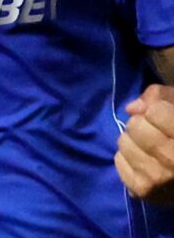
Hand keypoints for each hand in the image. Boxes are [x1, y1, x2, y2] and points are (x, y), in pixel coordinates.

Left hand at [116, 84, 173, 203]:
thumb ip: (162, 97)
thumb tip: (131, 108)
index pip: (155, 111)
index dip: (159, 111)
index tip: (168, 120)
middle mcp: (172, 161)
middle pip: (135, 125)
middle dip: (144, 125)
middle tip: (159, 135)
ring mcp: (156, 178)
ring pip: (123, 142)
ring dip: (134, 141)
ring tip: (153, 150)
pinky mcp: (141, 191)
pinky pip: (118, 160)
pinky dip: (129, 159)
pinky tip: (147, 163)